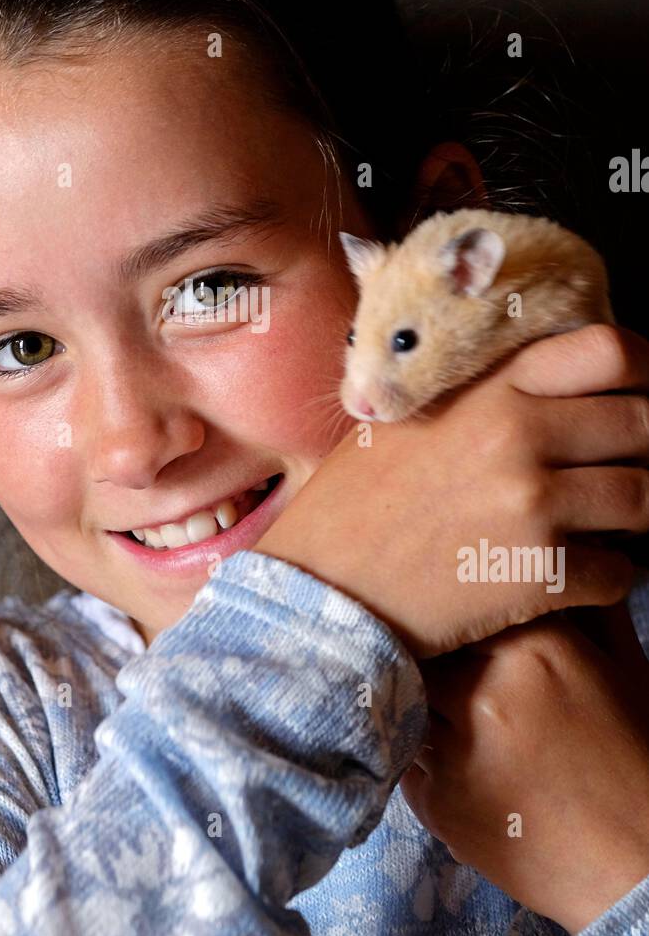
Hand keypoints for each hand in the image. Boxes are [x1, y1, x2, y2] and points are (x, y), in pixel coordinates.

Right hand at [255, 324, 648, 656]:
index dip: (648, 370)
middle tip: (632, 469)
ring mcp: (533, 504)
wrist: (319, 586)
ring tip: (609, 527)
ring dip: (637, 517)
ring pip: (644, 500)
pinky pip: (620, 573)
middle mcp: (519, 435)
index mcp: (490, 389)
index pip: (609, 350)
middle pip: (644, 423)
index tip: (645, 394)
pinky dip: (609, 577)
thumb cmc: (356, 503)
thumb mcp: (407, 417)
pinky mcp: (539, 575)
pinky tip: (577, 578)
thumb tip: (545, 378)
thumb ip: (478, 391)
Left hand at [399, 604, 648, 934]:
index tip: (463, 630)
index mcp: (535, 647)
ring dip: (427, 712)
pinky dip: (428, 764)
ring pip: (410, 704)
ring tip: (471, 733)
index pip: (461, 606)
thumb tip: (571, 565)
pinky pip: (408, 762)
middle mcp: (487, 690)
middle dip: (436, 662)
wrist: (637, 864)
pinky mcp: (438, 804)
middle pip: (427, 652)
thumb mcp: (626, 670)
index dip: (460, 619)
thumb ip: (590, 613)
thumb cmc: (637, 759)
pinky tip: (471, 776)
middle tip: (461, 685)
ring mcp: (457, 748)